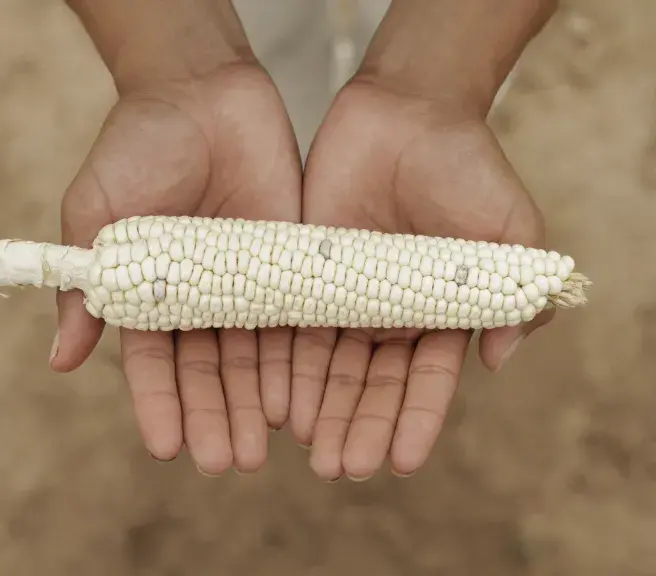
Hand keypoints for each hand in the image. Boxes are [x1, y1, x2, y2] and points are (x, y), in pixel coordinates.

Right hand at [50, 63, 300, 474]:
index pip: (153, 363)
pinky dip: (295, 361)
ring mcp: (247, 285)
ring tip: (261, 447)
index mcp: (150, 293)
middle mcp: (200, 299)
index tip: (166, 447)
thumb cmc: (137, 145)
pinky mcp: (288, 264)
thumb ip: (84, 283)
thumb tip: (60, 361)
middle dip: (215, 417)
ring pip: (253, 358)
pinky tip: (299, 399)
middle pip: (209, 371)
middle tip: (225, 462)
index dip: (160, 405)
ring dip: (256, 404)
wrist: (201, 93)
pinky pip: (294, 319)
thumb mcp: (95, 211)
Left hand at [290, 80, 551, 480]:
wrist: (407, 111)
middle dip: (359, 427)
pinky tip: (276, 401)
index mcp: (438, 313)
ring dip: (320, 410)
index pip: (425, 382)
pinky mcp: (304, 272)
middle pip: (371, 384)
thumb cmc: (467, 165)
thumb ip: (515, 294)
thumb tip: (502, 361)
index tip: (400, 462)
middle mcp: (389, 315)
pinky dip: (286, 365)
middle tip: (342, 469)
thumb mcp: (511, 228)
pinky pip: (292, 326)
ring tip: (309, 450)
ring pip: (329, 366)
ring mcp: (344, 296)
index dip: (414, 421)